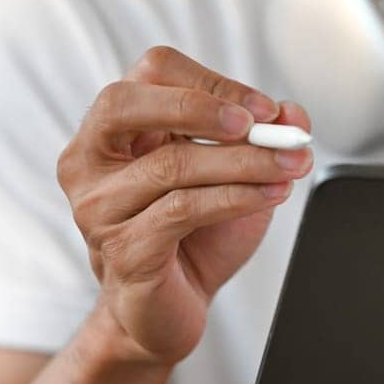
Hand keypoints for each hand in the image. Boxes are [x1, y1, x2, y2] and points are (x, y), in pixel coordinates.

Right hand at [58, 46, 312, 364]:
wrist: (168, 311)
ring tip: (291, 167)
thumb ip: (262, 140)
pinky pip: (182, 210)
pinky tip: (272, 195)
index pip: (152, 72)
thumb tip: (293, 115)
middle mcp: (90, 161)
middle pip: (125, 103)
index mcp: (114, 128)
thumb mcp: (235, 176)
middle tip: (260, 124)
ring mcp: (97, 207)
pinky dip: (236, 197)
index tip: (266, 108)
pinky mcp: (121, 249)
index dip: (212, 82)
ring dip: (244, 162)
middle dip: (201, 106)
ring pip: (171, 165)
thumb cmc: (195, 236)